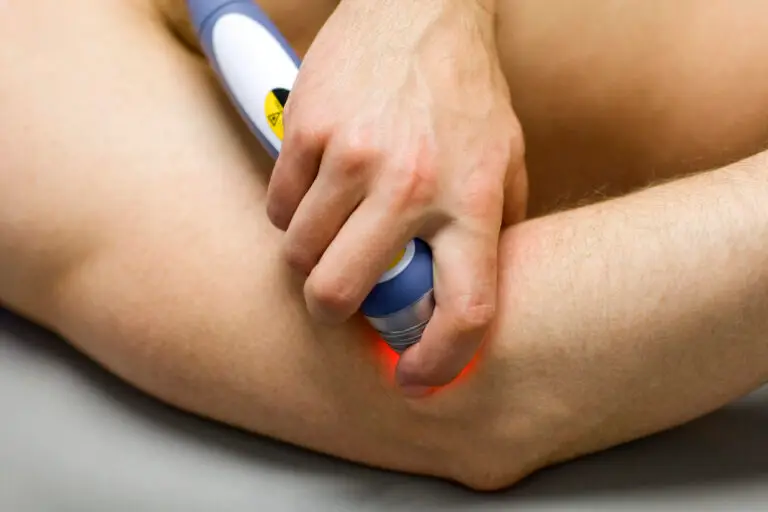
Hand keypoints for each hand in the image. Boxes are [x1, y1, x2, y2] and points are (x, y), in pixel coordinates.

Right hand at [266, 0, 527, 393]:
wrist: (420, 10)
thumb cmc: (465, 93)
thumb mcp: (504, 161)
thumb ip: (488, 229)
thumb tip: (458, 292)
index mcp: (471, 199)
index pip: (463, 308)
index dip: (438, 360)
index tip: (415, 379)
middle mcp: (411, 183)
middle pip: (343, 292)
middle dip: (332, 311)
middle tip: (339, 298)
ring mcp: (353, 155)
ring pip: (299, 251)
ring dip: (309, 256)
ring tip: (331, 227)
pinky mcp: (309, 128)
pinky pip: (278, 204)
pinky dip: (289, 210)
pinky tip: (316, 186)